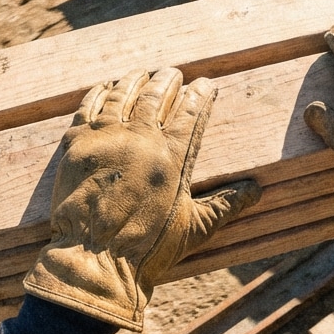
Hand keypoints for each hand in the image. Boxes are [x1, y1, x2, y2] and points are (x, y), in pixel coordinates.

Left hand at [24, 70, 260, 328]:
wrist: (95, 261)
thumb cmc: (149, 249)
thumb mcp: (195, 227)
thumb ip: (226, 204)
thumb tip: (257, 190)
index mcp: (173, 156)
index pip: (192, 111)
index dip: (201, 93)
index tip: (207, 84)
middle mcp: (140, 139)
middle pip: (156, 95)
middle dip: (168, 80)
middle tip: (173, 72)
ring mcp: (106, 139)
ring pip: (123, 95)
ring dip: (135, 81)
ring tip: (142, 74)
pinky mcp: (77, 145)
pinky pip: (89, 106)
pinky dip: (100, 93)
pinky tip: (107, 87)